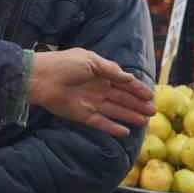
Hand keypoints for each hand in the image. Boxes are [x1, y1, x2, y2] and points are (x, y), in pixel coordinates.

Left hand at [29, 49, 153, 136]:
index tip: (151, 95)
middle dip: (137, 104)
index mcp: (100, 73)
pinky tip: (125, 132)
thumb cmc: (64, 64)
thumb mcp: (91, 61)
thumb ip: (111, 70)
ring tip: (145, 121)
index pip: (123, 82)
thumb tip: (129, 78)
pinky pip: (100, 123)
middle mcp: (97, 88)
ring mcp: (90, 102)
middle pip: (122, 98)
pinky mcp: (82, 115)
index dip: (137, 88)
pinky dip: (112, 127)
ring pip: (115, 111)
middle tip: (153, 112)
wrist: (40, 78)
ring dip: (129, 116)